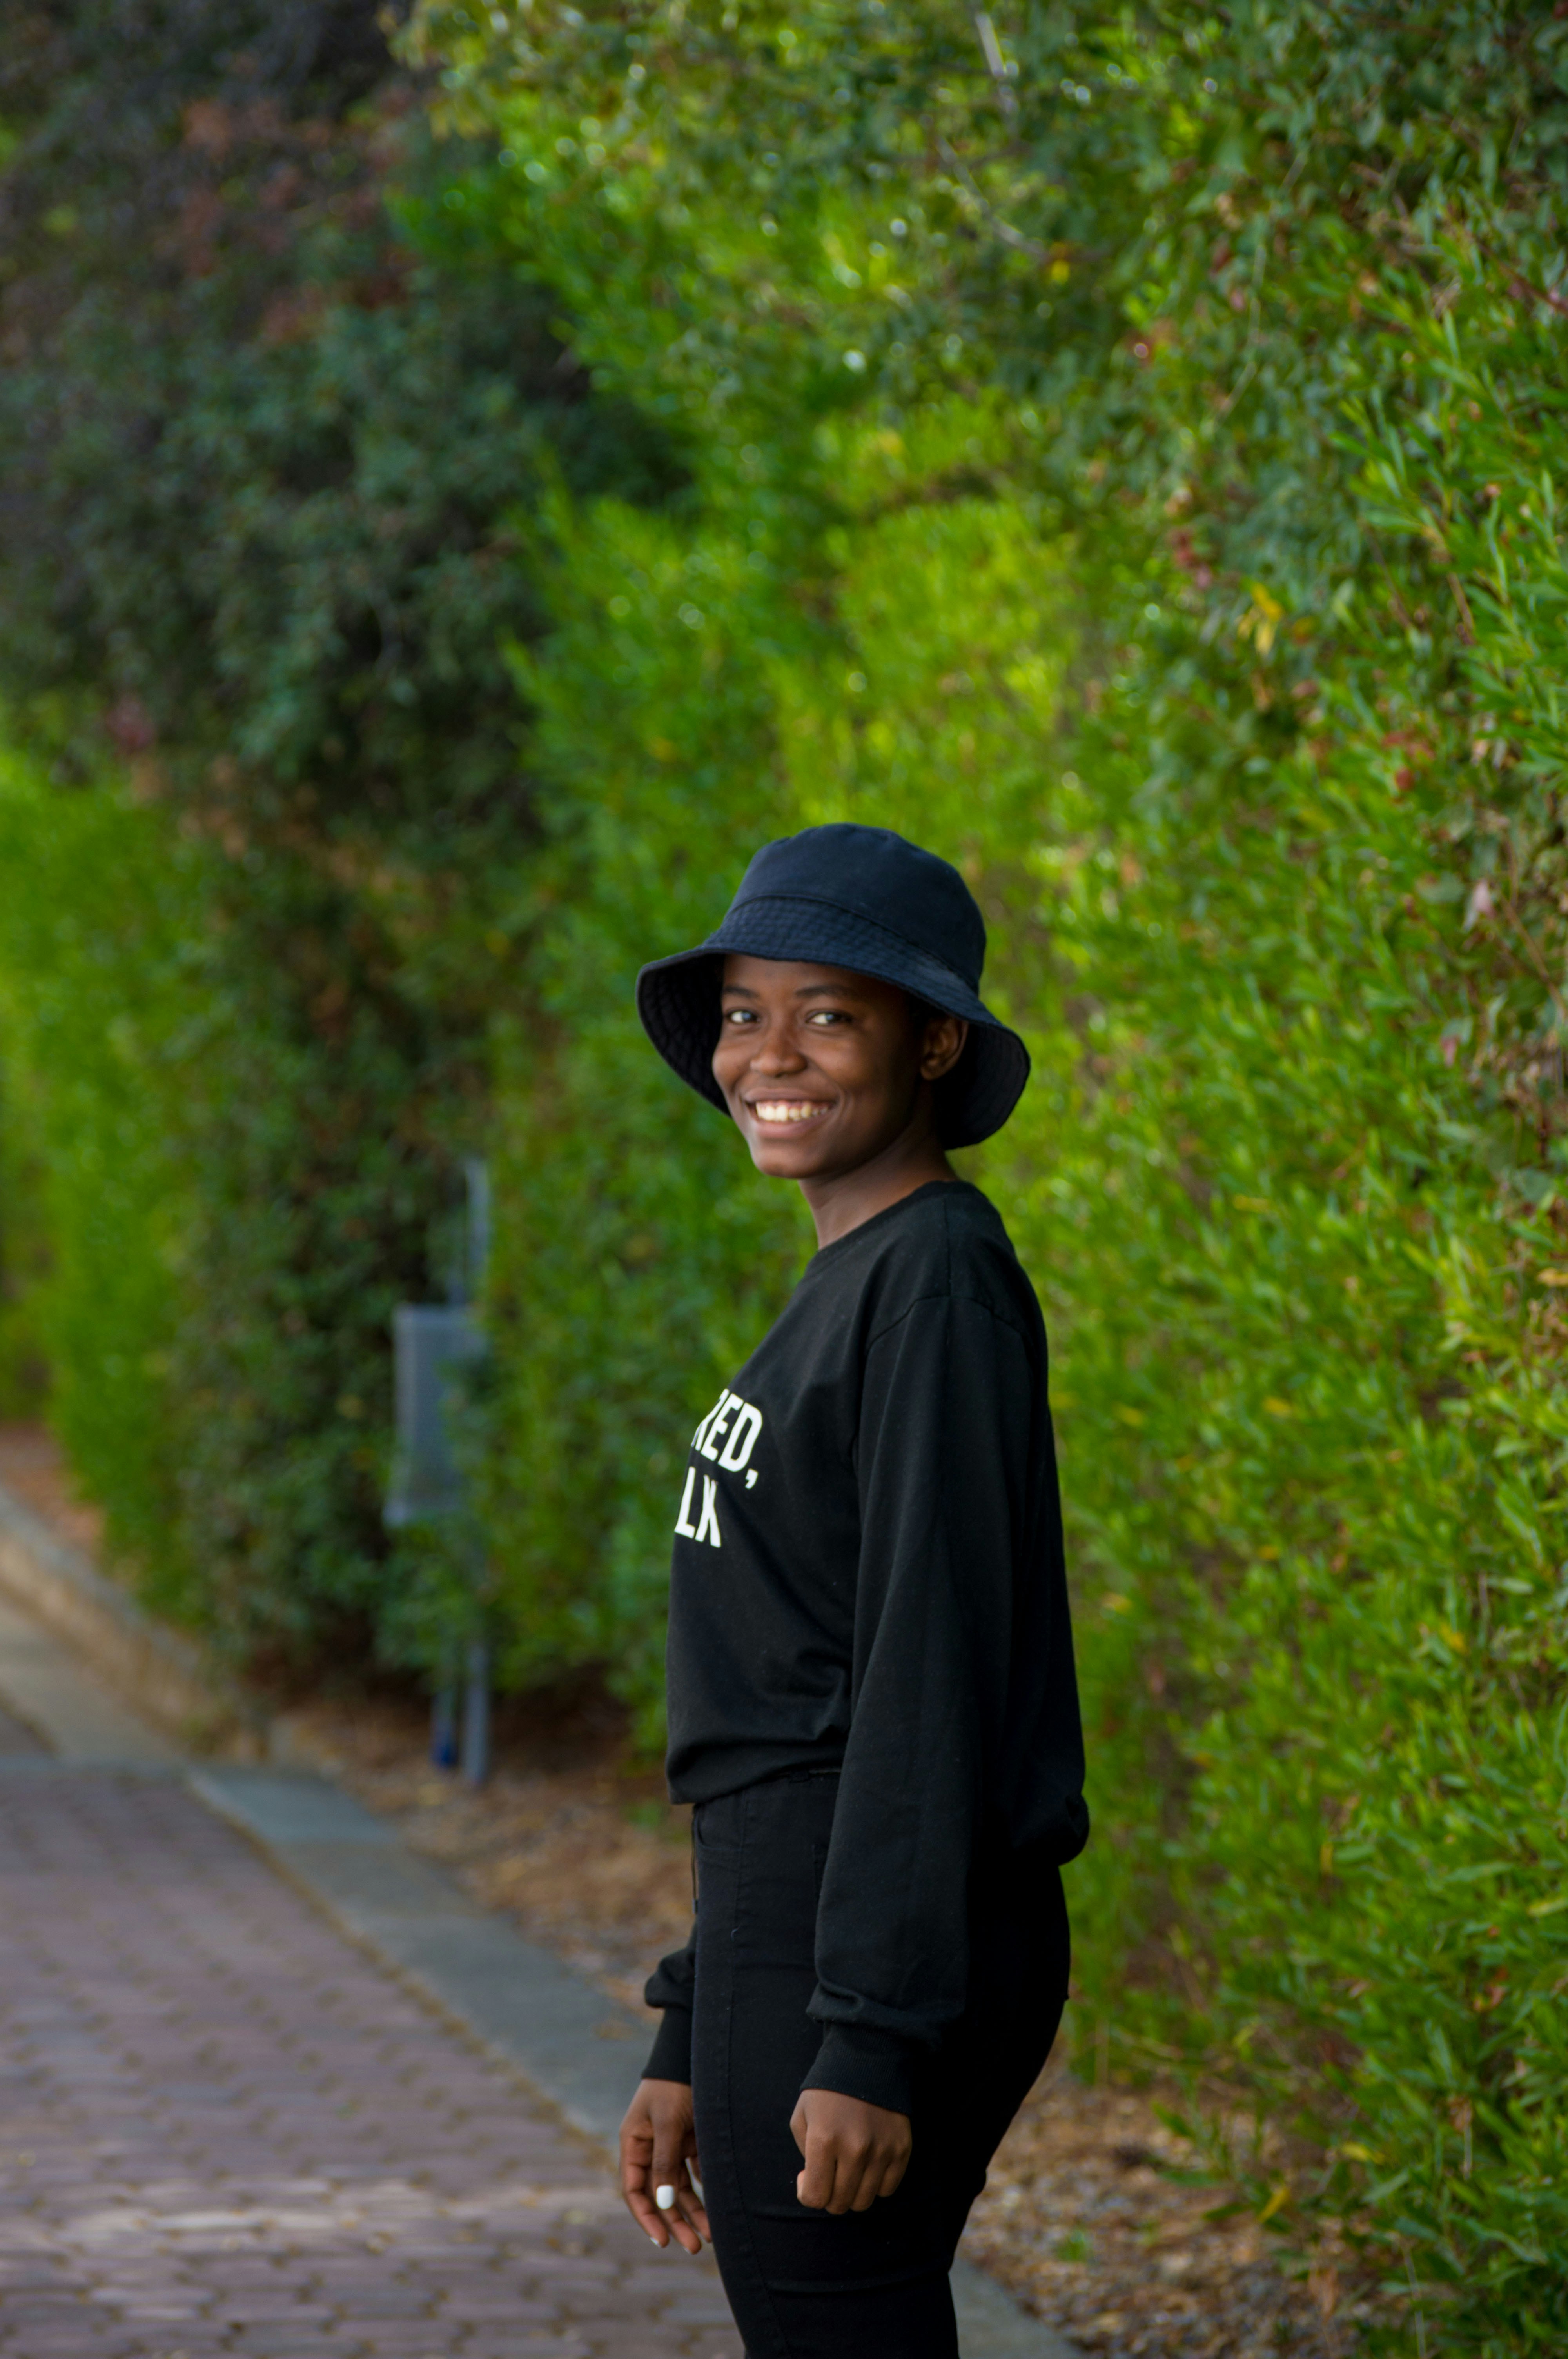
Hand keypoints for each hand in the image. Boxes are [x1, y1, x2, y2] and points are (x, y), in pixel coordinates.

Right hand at [619, 2078, 709, 2254]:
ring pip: (680, 2188)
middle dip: (676, 2222)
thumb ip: (664, 2161)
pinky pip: (696, 2173)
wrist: (693, 2053)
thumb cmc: (673, 2085)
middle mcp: (650, 2149)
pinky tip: (718, 2207)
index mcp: (634, 2144)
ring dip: (693, 2211)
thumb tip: (665, 2202)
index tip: (662, 2240)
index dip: (646, 2217)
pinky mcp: (690, 2140)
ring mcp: (670, 2145)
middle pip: (660, 2195)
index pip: (634, 2190)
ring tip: (711, 2236)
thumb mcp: (666, 2121)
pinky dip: (705, 2190)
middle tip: (694, 2248)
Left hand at [789, 2087, 911, 2213]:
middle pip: (839, 2204)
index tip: (807, 2176)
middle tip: (829, 2173)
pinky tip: (869, 2163)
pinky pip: (888, 2189)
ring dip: (852, 2192)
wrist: (867, 2057)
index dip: (807, 2192)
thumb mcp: (801, 2116)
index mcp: (824, 2140)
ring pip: (864, 2202)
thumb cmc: (827, 2090)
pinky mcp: (901, 2149)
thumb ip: (804, 2155)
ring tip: (848, 2168)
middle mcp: (854, 2149)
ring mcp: (881, 2150)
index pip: (814, 2197)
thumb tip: (815, 2183)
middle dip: (829, 2195)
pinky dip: (876, 2184)